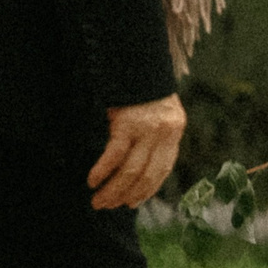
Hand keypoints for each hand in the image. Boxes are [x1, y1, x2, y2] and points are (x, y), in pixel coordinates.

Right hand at [89, 94, 184, 209]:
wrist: (139, 61)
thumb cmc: (144, 90)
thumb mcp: (160, 113)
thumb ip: (156, 137)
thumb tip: (140, 171)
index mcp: (175, 130)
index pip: (163, 169)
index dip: (147, 190)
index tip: (132, 203)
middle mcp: (165, 131)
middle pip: (146, 174)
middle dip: (125, 195)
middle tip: (107, 206)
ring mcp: (147, 128)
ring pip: (130, 170)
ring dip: (112, 190)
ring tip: (98, 201)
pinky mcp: (127, 123)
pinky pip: (114, 155)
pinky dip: (102, 171)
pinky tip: (92, 181)